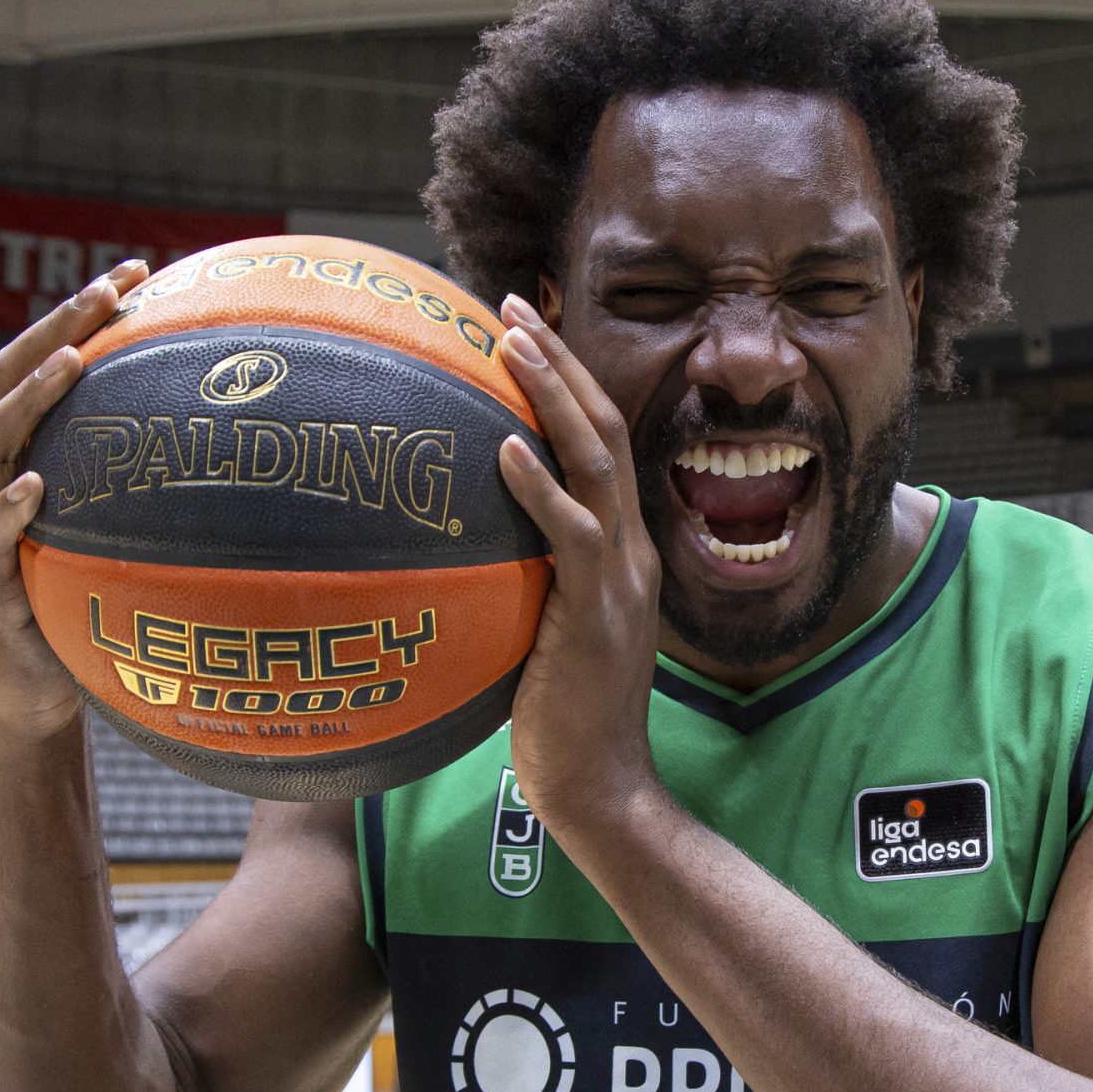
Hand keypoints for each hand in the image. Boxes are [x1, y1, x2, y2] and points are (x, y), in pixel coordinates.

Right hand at [0, 259, 147, 744]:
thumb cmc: (92, 606)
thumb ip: (165, 492)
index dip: (81, 313)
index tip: (138, 268)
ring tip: (72, 362)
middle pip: (6, 383)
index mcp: (28, 459)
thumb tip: (268, 450)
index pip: (44, 365)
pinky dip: (8, 511)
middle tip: (106, 289)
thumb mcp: (130, 538)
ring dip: (29, 399)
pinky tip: (39, 489)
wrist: (39, 692)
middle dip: (54, 328)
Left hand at [492, 295, 664, 838]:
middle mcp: (631, 552)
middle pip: (604, 429)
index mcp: (622, 553)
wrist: (601, 787)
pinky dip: (540, 486)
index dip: (568, 382)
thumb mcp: (542, 633)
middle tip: (510, 304)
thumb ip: (523, 583)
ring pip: (597, 461)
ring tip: (510, 340)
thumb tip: (461, 549)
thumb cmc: (558, 722)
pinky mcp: (597, 613)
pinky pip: (572, 535)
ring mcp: (620, 579)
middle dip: (560, 360)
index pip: (601, 445)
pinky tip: (504, 447)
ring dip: (553, 394)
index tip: (524, 331)